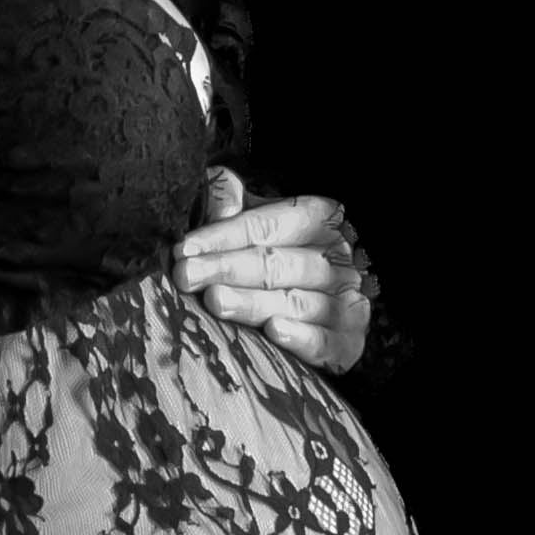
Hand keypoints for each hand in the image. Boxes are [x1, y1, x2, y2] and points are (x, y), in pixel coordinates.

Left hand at [177, 170, 376, 371]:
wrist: (322, 306)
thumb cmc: (278, 258)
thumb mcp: (258, 223)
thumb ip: (235, 204)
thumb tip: (219, 192)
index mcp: (319, 220)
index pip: (268, 224)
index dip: (223, 235)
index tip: (184, 249)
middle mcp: (338, 259)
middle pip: (278, 263)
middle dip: (228, 268)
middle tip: (187, 275)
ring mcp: (346, 301)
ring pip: (297, 301)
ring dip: (254, 302)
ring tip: (215, 301)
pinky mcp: (349, 342)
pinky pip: (325, 340)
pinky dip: (301, 336)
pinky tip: (274, 331)